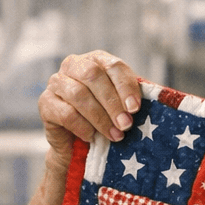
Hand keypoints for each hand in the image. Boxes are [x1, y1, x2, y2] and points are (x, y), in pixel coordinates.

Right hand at [37, 51, 143, 169]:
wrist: (76, 144)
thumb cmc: (104, 119)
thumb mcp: (121, 105)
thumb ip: (133, 98)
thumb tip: (159, 98)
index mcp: (95, 59)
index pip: (112, 66)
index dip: (125, 87)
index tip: (135, 109)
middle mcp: (73, 65)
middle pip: (92, 76)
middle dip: (112, 103)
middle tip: (126, 125)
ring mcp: (56, 82)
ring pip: (78, 94)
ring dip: (99, 117)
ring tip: (114, 135)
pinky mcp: (45, 103)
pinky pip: (64, 113)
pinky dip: (82, 126)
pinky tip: (91, 137)